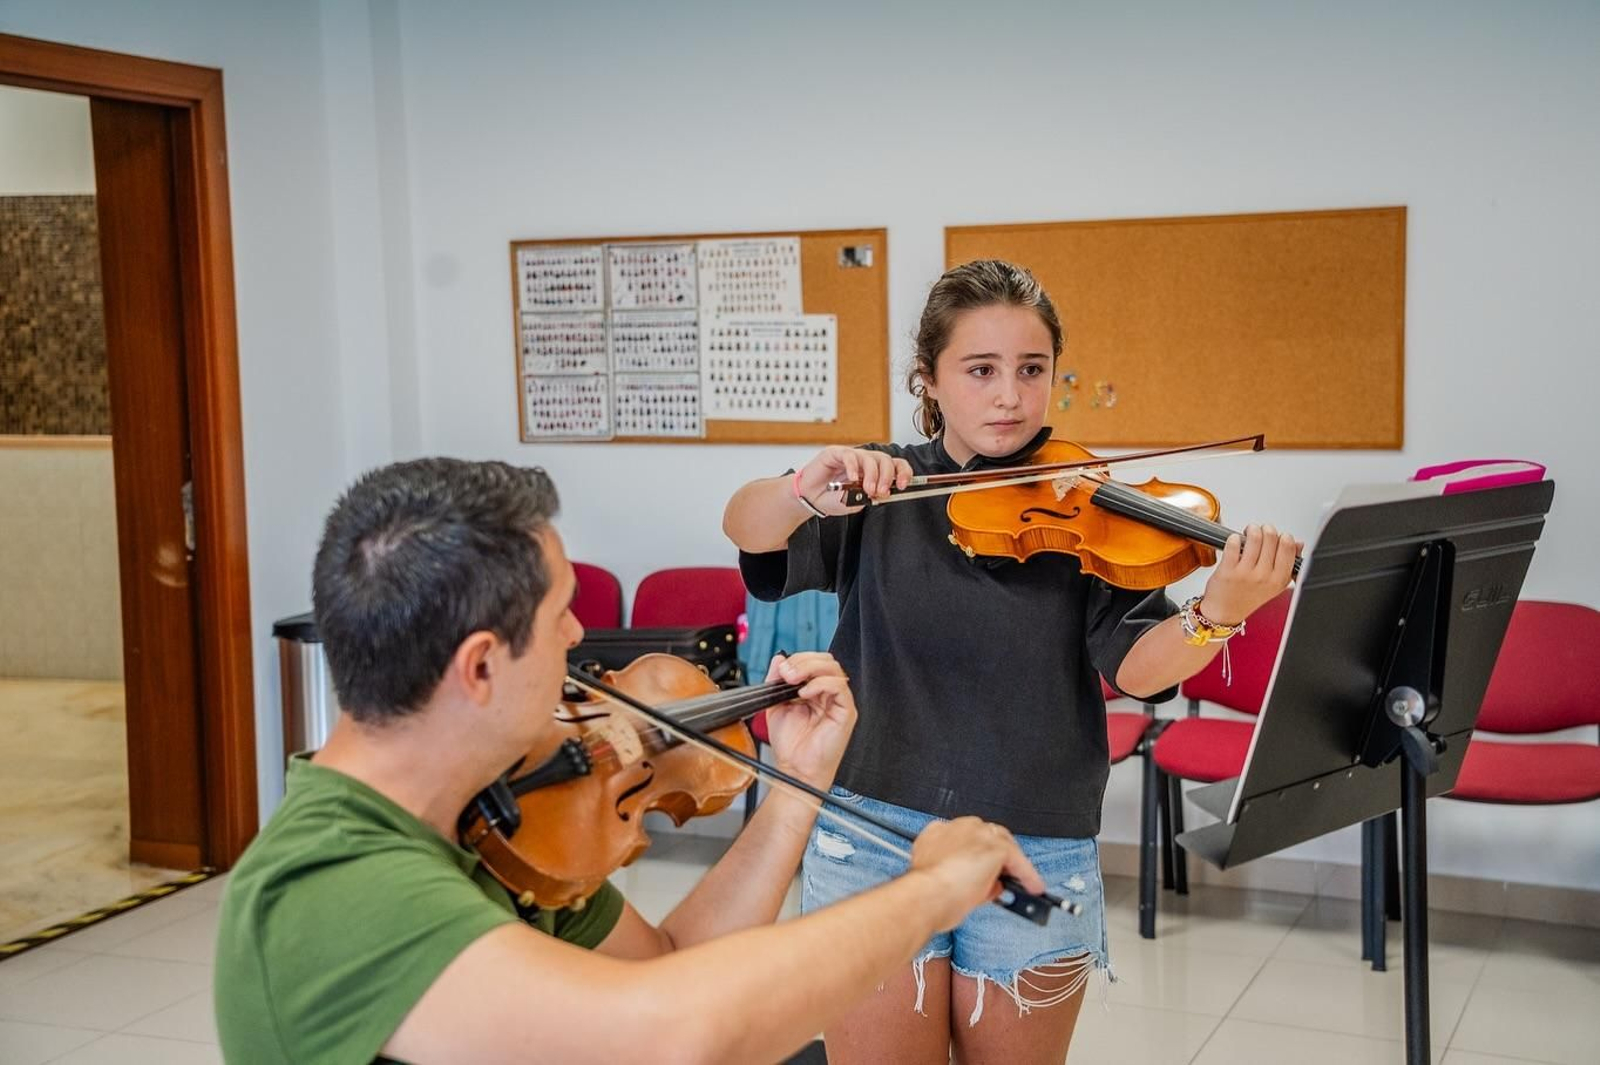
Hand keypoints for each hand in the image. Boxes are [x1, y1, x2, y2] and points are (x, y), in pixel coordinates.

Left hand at [761, 652, 858, 789]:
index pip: (814, 662)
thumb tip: (779, 659)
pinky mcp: (846, 712)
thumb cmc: (790, 745)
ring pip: (833, 669)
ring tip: (791, 679)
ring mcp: (839, 702)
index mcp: (815, 691)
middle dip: (803, 661)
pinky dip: (820, 684)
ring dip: (809, 668)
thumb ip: (776, 681)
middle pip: (826, 660)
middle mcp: (829, 694)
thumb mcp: (776, 705)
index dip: (798, 660)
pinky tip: (804, 694)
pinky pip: (839, 687)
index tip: (780, 669)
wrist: (796, 770)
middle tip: (786, 672)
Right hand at [794, 447, 912, 515]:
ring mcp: (852, 457)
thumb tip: (881, 493)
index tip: (903, 485)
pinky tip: (851, 478)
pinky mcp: (836, 453)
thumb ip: (868, 498)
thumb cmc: (832, 499)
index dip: (903, 473)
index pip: (895, 466)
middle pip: (886, 460)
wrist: (810, 499)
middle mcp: (865, 462)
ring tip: (867, 489)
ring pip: (870, 458)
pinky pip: (849, 455)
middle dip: (887, 477)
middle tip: (881, 491)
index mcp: (874, 473)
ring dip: (872, 475)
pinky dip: (853, 467)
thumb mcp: (855, 503)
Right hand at [910, 817, 1044, 931]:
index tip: (981, 867)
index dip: (976, 854)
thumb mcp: (938, 880)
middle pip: (988, 836)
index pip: (965, 838)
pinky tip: (1033, 887)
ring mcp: (978, 835)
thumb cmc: (925, 895)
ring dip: (1013, 864)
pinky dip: (1027, 875)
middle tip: (1005, 877)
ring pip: (1004, 844)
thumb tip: (983, 885)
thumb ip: (961, 875)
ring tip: (1022, 884)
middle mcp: (957, 828)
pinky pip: (1018, 860)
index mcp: (937, 833)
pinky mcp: (996, 847)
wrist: (925, 897)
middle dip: (997, 857)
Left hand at [1200, 523, 1302, 625]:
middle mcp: (1264, 576)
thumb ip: (1288, 563)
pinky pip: (1233, 543)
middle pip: (1272, 537)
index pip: (1288, 547)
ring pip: (1254, 537)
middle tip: (1260, 532)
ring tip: (1248, 533)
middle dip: (1266, 529)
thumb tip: (1298, 544)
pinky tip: (1234, 542)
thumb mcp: (1275, 584)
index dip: (1282, 536)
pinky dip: (1234, 538)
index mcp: (1279, 579)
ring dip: (1251, 530)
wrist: (1224, 613)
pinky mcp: (1227, 570)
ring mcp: (1246, 573)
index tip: (1277, 537)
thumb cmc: (1248, 597)